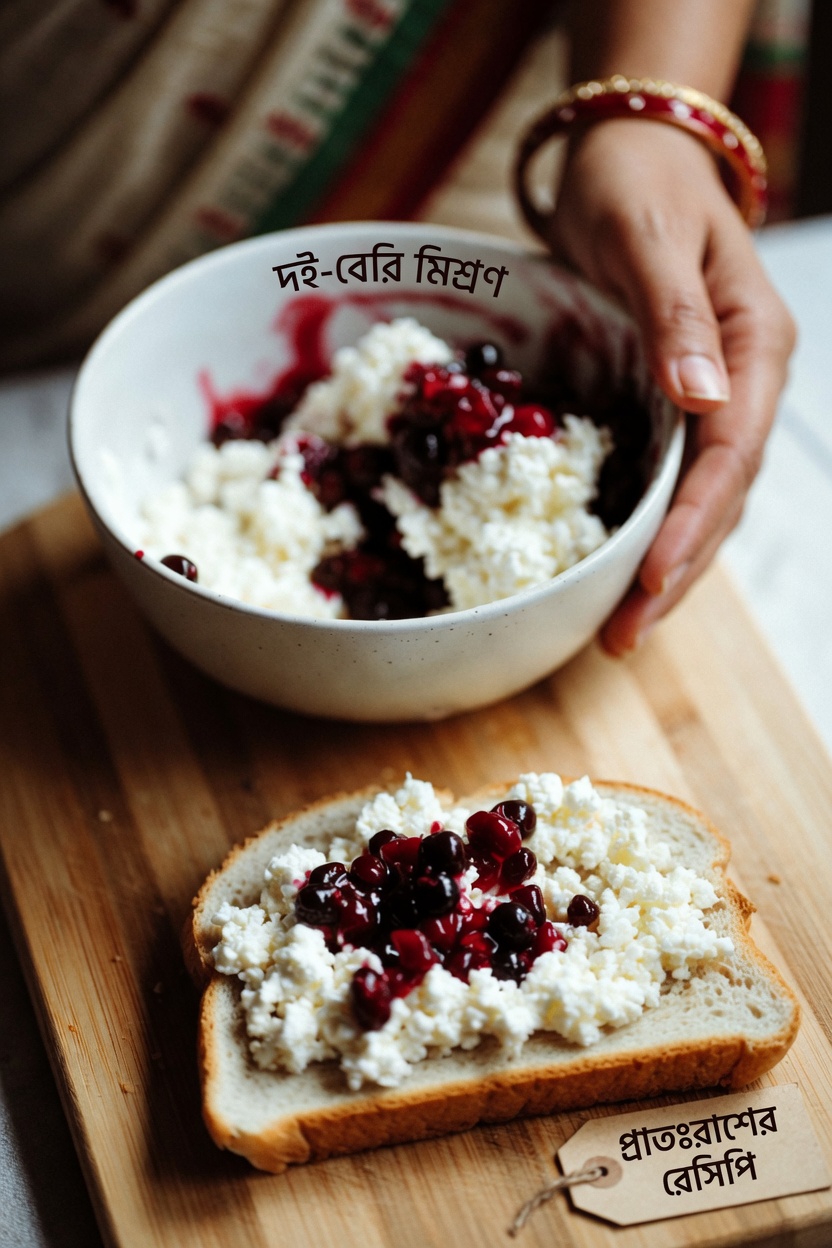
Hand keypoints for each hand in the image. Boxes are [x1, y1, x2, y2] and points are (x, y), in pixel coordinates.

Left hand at [549, 118, 795, 653]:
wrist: (628, 156)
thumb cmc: (635, 184)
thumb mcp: (647, 236)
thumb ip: (678, 316)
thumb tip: (702, 398)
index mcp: (756, 343)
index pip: (730, 452)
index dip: (692, 521)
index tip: (649, 577)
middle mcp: (745, 380)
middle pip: (722, 496)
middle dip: (677, 571)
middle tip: (625, 636)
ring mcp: (716, 398)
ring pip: (705, 503)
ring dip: (667, 569)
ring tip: (620, 631)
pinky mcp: (680, 407)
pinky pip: (676, 483)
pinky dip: (652, 534)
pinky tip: (621, 576)